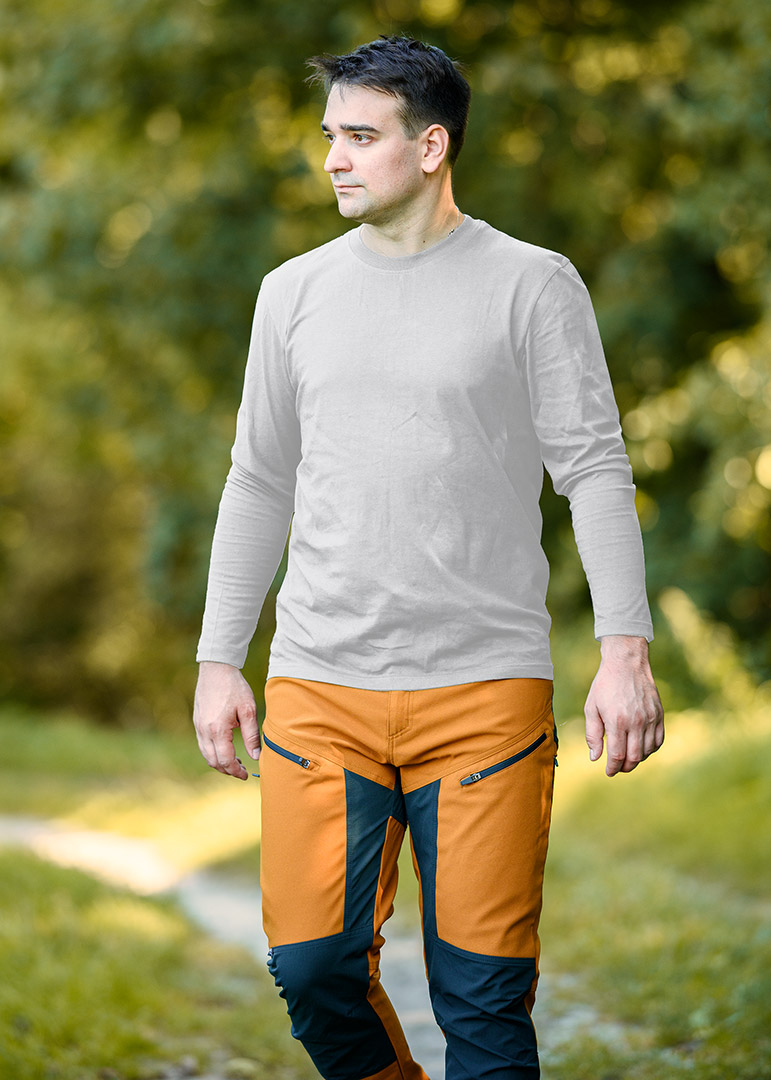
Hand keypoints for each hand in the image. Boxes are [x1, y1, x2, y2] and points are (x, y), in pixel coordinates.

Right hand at [192, 661, 260, 780]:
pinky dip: (213, 752)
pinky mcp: (197, 722)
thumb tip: (257, 756)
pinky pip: (203, 745)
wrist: (216, 668)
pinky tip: (225, 747)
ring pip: (206, 755)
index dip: (236, 771)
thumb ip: (252, 735)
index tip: (246, 774)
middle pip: (213, 761)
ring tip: (236, 760)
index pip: (225, 760)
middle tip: (242, 770)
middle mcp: (204, 731)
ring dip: (219, 762)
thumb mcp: (249, 710)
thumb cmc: (235, 687)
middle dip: (227, 770)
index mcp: (218, 730)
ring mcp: (198, 727)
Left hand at [584, 636, 663, 776]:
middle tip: (617, 768)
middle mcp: (637, 721)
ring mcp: (651, 718)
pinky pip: (659, 740)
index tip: (608, 771)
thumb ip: (592, 734)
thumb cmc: (605, 685)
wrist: (626, 663)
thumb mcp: (591, 707)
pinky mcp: (660, 714)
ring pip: (647, 751)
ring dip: (637, 760)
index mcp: (617, 721)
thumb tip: (595, 758)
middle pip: (634, 757)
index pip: (618, 755)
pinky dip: (650, 749)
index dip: (613, 768)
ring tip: (627, 758)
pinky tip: (641, 748)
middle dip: (625, 768)